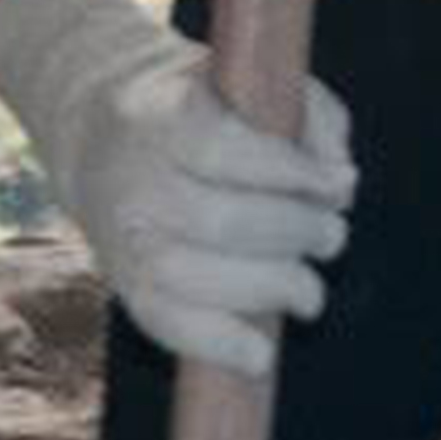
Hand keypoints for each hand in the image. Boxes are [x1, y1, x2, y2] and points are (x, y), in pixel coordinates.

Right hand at [0, 0, 353, 373]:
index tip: (340, 185)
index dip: (292, 173)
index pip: (226, 151)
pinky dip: (220, 346)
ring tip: (310, 290)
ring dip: (272, 290)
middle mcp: (136, 182)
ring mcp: (126, 240)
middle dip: (297, 234)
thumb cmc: (201, 113)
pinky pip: (168, 326)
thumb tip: (340, 175)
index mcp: (163, 119)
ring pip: (200, 279)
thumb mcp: (250, 85)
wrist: (100, 140)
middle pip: (223, 222)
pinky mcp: (126, 285)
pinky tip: (262, 353)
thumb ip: (311, 114)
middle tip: (332, 236)